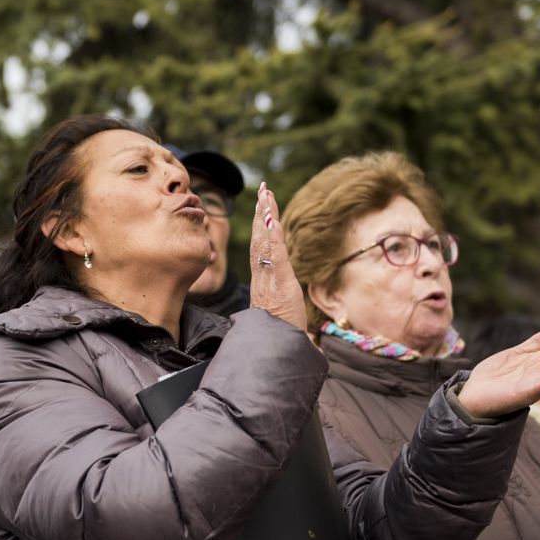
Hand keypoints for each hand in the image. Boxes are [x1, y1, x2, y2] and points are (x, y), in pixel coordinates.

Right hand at [248, 182, 306, 331]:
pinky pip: (275, 258)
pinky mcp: (279, 286)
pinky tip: (273, 221)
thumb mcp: (279, 310)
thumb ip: (278, 296)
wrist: (277, 351)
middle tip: (263, 188)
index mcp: (262, 281)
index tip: (261, 204)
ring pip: (265, 242)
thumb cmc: (280, 334)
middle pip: (259, 238)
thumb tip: (279, 286)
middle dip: (260, 211)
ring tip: (266, 194)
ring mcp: (269, 281)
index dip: (259, 224)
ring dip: (265, 216)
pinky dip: (274, 238)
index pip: (259, 246)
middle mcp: (262, 277)